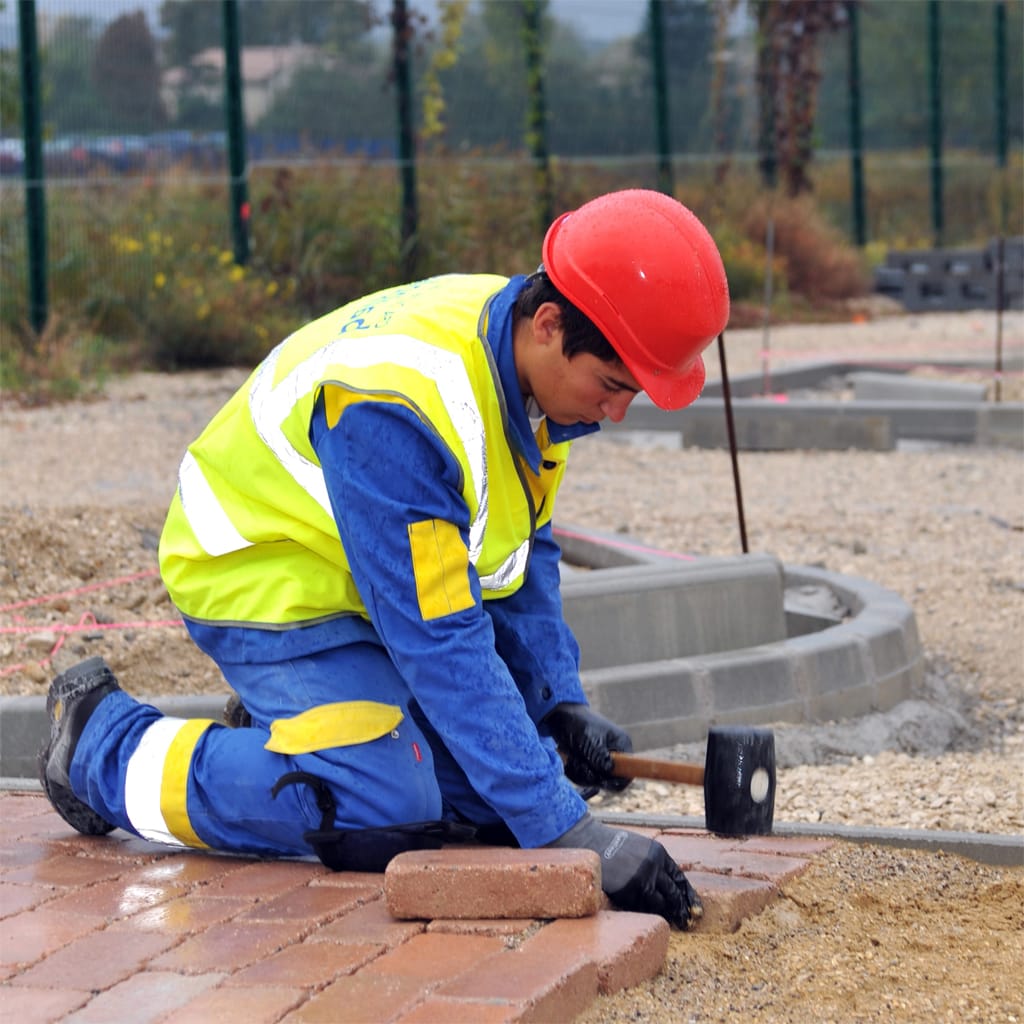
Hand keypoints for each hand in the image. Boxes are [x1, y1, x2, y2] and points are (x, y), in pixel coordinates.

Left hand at [544, 702, 632, 790]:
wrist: (561, 717)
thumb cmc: (579, 724)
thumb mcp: (590, 740)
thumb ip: (601, 758)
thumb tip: (610, 773)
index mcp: (622, 745)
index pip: (628, 773)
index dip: (616, 781)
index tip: (600, 779)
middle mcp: (614, 755)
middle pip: (608, 781)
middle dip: (592, 774)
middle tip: (579, 761)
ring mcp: (601, 761)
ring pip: (593, 780)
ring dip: (580, 771)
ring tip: (572, 756)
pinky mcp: (589, 764)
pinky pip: (583, 778)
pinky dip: (574, 770)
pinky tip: (568, 758)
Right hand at [548, 814, 702, 929]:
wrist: (590, 841)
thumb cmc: (614, 845)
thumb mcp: (640, 847)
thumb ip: (654, 863)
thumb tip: (669, 886)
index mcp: (658, 853)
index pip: (680, 879)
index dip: (689, 896)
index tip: (695, 909)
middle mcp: (653, 866)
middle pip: (673, 894)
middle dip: (680, 910)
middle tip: (685, 922)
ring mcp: (641, 879)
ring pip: (659, 904)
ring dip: (663, 914)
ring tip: (667, 922)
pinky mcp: (627, 891)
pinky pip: (640, 907)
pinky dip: (644, 913)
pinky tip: (645, 916)